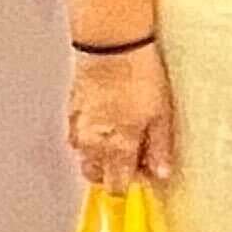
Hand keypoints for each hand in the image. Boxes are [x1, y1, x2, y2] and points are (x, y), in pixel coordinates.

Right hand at [67, 40, 173, 192]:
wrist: (112, 45)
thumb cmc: (139, 77)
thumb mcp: (161, 115)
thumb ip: (159, 148)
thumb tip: (161, 173)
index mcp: (116, 148)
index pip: (116, 186)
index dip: (132, 182)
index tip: (145, 172)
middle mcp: (91, 144)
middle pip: (96, 176)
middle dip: (113, 172)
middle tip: (134, 153)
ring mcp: (78, 128)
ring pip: (84, 157)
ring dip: (100, 154)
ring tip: (121, 133)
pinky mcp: (71, 111)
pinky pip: (77, 136)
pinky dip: (90, 136)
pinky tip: (106, 119)